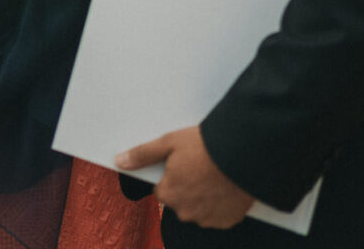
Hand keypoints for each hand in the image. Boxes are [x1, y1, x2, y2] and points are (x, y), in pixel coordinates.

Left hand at [116, 126, 253, 228]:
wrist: (243, 153)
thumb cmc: (205, 146)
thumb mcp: (169, 142)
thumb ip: (143, 154)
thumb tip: (120, 161)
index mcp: (168, 194)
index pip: (162, 189)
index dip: (172, 175)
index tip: (184, 163)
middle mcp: (185, 212)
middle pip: (180, 201)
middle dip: (188, 187)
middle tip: (200, 167)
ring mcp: (207, 219)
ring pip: (199, 209)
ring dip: (204, 197)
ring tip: (215, 175)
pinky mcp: (227, 221)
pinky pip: (218, 215)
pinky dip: (221, 204)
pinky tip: (226, 186)